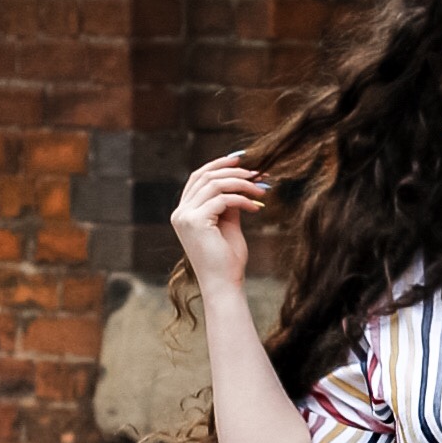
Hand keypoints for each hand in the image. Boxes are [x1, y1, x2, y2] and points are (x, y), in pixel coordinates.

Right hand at [171, 154, 267, 298]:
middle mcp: (180, 213)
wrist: (224, 284)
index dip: (218, 164)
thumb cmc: (227, 259)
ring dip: (242, 184)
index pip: (198, 178)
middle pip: (205, 176)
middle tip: (257, 173)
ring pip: (215, 185)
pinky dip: (242, 199)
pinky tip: (256, 208)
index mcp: (184, 212)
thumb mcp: (228, 224)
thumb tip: (240, 181)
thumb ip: (229, 202)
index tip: (241, 159)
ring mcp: (185, 217)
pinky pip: (223, 199)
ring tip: (261, 190)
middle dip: (233, 171)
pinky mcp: (195, 222)